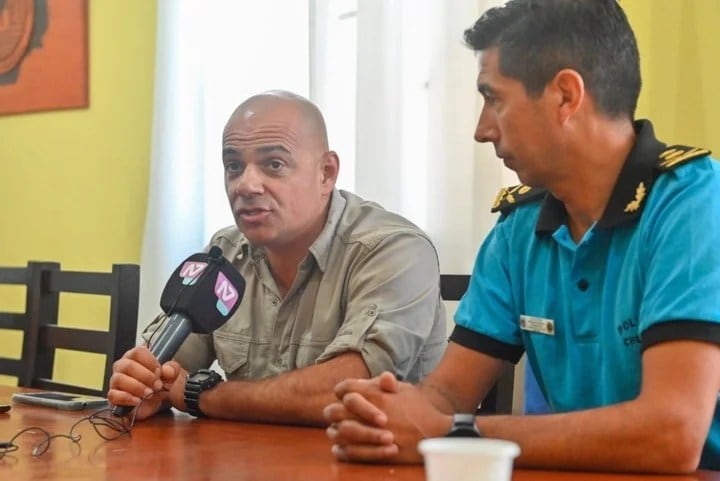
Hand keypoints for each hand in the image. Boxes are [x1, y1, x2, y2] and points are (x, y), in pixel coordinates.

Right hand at [108, 346, 184, 419]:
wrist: (158, 402)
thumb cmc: (161, 383)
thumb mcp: (172, 374)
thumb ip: (173, 369)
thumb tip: (167, 371)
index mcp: (136, 356)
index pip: (138, 352)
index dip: (150, 362)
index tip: (159, 372)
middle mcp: (123, 366)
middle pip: (128, 365)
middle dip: (145, 376)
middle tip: (157, 385)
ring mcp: (116, 380)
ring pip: (119, 379)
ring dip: (137, 387)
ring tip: (149, 393)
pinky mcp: (114, 395)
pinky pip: (113, 395)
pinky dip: (126, 398)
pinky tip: (138, 401)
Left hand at [324, 371, 451, 463]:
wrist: (438, 428)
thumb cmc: (419, 406)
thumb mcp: (403, 388)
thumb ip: (383, 383)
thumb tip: (370, 379)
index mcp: (377, 394)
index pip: (346, 388)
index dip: (341, 390)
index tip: (342, 395)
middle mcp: (373, 413)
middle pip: (336, 411)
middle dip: (334, 412)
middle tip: (336, 415)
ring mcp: (374, 433)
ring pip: (340, 432)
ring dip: (335, 432)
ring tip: (337, 432)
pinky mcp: (379, 452)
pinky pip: (351, 453)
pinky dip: (342, 451)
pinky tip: (340, 449)